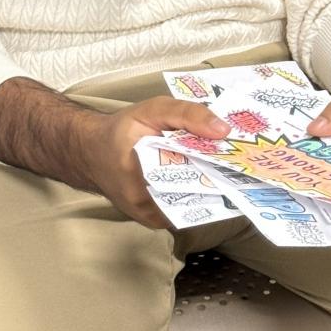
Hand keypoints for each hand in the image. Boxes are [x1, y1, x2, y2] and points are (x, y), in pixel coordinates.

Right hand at [87, 97, 230, 228]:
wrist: (90, 152)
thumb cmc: (121, 130)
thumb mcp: (152, 110)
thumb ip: (187, 115)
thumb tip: (223, 130)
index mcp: (143, 177)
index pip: (194, 178)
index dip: (219, 167)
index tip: (240, 157)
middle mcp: (147, 207)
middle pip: (196, 194)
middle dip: (218, 176)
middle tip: (240, 160)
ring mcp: (152, 218)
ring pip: (192, 203)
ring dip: (209, 185)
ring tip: (227, 165)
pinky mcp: (154, 221)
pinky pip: (183, 207)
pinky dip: (195, 191)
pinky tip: (205, 174)